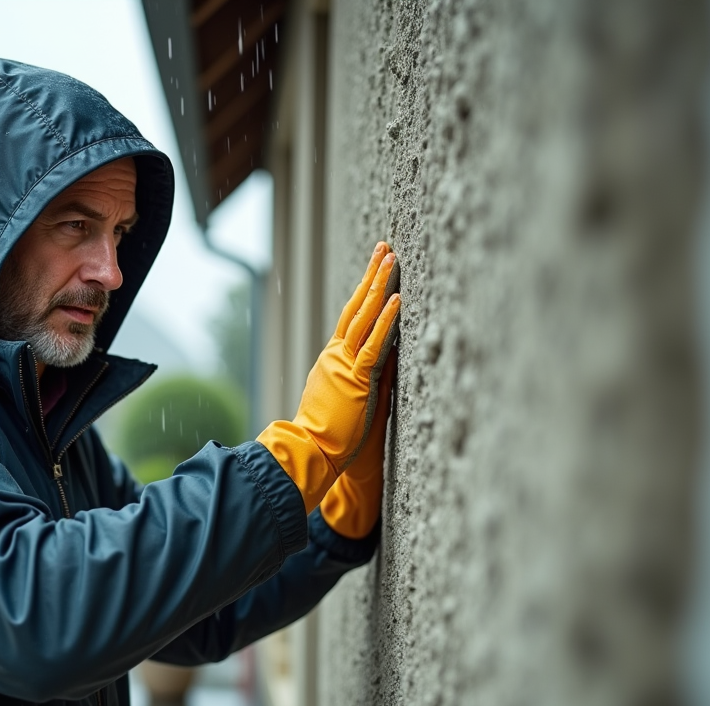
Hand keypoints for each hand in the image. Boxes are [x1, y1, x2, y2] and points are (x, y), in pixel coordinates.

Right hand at [257, 242, 399, 512]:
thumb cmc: (331, 437)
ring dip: (379, 286)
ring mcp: (345, 365)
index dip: (363, 293)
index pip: (350, 319)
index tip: (375, 270)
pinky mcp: (357, 379)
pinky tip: (397, 299)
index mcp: (332, 361)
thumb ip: (364, 377)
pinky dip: (386, 321)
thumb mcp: (347, 398)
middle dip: (371, 276)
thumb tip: (386, 359)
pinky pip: (375, 344)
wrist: (312, 454)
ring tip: (391, 258)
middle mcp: (336, 356)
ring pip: (364, 317)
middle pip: (356, 308)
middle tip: (384, 247)